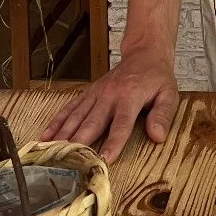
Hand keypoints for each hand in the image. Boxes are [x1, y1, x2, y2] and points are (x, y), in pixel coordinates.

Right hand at [42, 42, 178, 162]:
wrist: (144, 53)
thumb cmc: (157, 77)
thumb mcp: (169, 94)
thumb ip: (163, 115)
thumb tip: (157, 136)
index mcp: (130, 97)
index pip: (120, 124)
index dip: (112, 143)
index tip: (103, 159)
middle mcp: (109, 95)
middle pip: (92, 122)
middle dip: (79, 143)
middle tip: (68, 162)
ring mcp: (96, 93)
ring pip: (76, 117)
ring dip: (63, 135)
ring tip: (51, 153)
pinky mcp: (88, 93)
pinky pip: (70, 108)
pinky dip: (57, 122)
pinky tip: (46, 136)